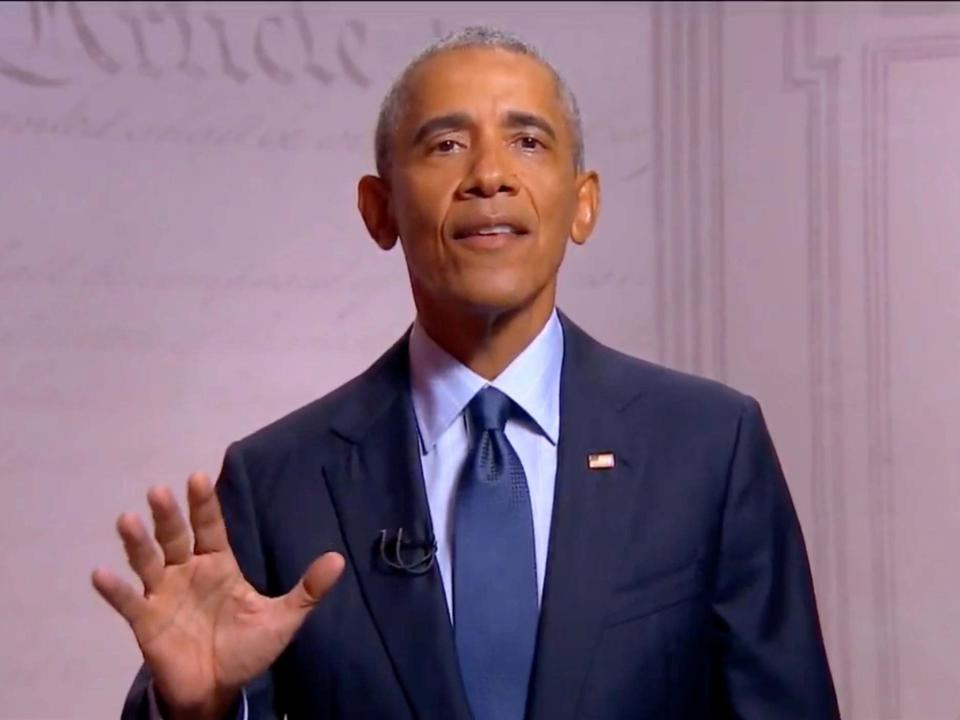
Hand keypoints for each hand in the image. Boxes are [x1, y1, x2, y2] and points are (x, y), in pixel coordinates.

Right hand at [92, 473, 343, 719]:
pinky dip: (114, 590)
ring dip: (137, 542)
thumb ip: (308, 590)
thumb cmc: (247, 648)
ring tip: (127, 519)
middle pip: (176, 536)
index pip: (210, 527)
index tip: (198, 477)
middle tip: (160, 490)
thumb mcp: (283, 618)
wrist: (219, 689)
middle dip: (169, 515)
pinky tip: (100, 574)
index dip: (204, 504)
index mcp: (218, 564)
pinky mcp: (146, 621)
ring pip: (148, 561)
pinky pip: (128, 603)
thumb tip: (339, 560)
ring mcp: (163, 594)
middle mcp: (187, 571)